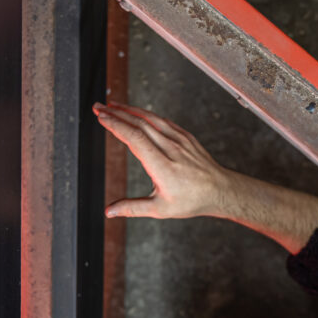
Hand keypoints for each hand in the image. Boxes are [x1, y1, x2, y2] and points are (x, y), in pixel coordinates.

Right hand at [94, 101, 231, 218]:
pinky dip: (146, 114)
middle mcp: (171, 149)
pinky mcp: (185, 136)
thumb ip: (132, 208)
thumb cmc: (192, 201)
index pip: (135, 139)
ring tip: (112, 106)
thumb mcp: (160, 209)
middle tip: (98, 107)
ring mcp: (180, 140)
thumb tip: (109, 212)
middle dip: (116, 114)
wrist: (220, 191)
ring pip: (151, 119)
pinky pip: (163, 121)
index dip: (116, 126)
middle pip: (140, 124)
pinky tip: (136, 112)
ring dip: (129, 110)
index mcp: (163, 167)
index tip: (101, 118)